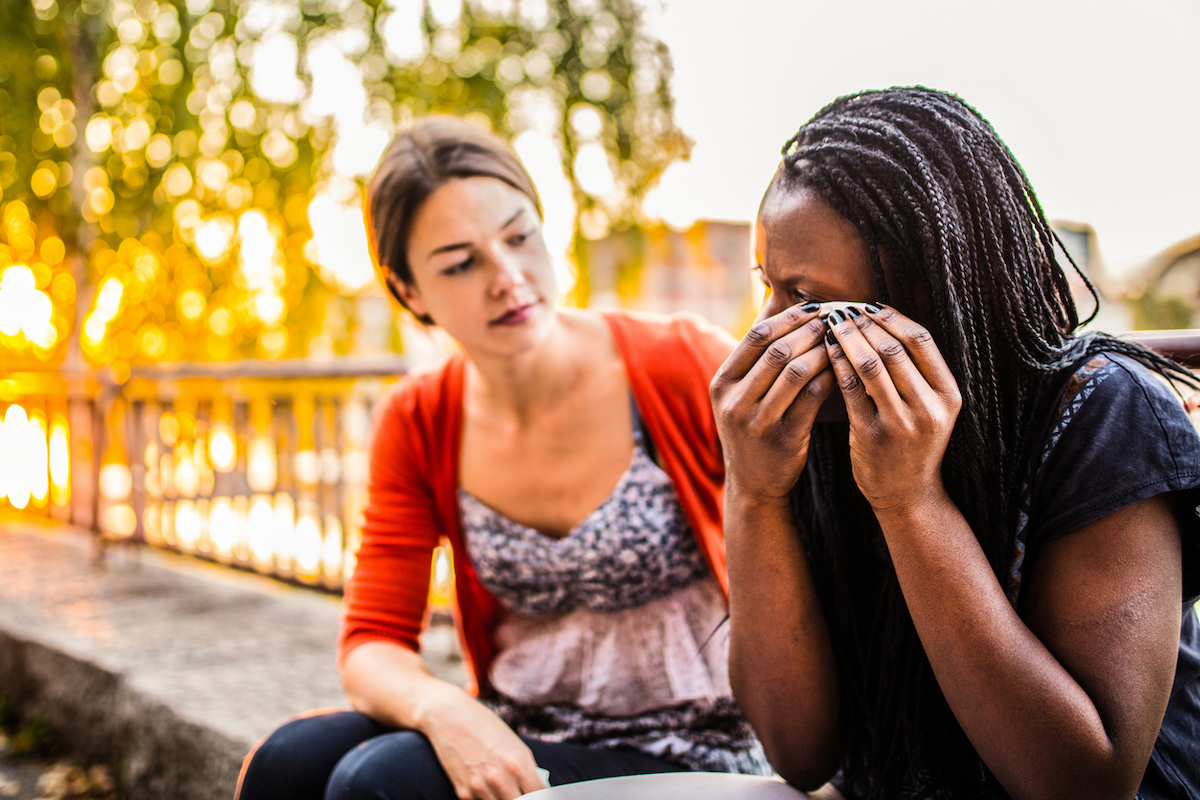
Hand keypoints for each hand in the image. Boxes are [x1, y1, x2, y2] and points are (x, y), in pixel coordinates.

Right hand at [420, 692, 545, 799]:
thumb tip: (537, 792)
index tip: (541, 795)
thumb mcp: (514, 745)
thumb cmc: (485, 726)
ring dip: (504, 799)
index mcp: (519, 764)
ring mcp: (481, 788)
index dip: (543, 797)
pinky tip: (486, 786)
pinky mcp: (464, 793)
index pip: (540, 795)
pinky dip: (487, 798)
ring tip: (504, 787)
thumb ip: (527, 770)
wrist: (448, 717)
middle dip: (523, 798)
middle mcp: (501, 779)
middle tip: (522, 792)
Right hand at [711, 301, 835, 498]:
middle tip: (835, 319)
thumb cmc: (753, 428)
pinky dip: (829, 378)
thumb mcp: (739, 396)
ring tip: (841, 341)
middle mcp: (734, 401)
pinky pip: (811, 399)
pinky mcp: (782, 439)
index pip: (756, 337)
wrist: (752, 483)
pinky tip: (842, 369)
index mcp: (722, 383)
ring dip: (822, 352)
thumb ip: (755, 360)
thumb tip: (784, 309)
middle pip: (777, 351)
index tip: (814, 307)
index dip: (788, 317)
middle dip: (810, 330)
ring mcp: (757, 422)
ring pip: (795, 372)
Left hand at [824, 305, 961, 513]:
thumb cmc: (913, 443)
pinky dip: (836, 365)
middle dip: (865, 324)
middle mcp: (929, 407)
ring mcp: (902, 423)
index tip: (869, 305)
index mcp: (948, 394)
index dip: (892, 318)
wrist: (908, 495)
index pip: (921, 340)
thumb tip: (884, 319)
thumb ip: (916, 372)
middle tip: (842, 309)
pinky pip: (850, 390)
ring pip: (871, 365)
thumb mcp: (930, 408)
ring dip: (848, 339)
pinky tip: (825, 351)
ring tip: (831, 325)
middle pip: (894, 349)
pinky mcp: (873, 435)